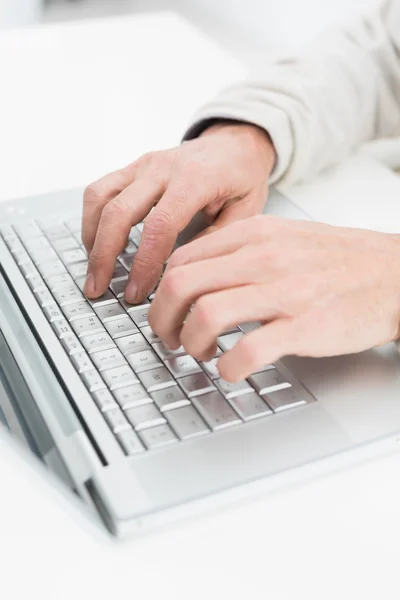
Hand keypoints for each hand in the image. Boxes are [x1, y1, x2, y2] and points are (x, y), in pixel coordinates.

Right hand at [82, 123, 275, 302]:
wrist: (234, 143)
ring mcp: (144, 165)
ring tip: (93, 271)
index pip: (159, 226)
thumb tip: (182, 272)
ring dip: (91, 238)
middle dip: (104, 256)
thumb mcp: (247, 212)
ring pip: (101, 198)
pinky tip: (95, 244)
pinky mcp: (133, 167)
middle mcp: (164, 168)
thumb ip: (216, 241)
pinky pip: (100, 189)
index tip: (137, 292)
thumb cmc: (242, 178)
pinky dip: (91, 219)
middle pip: (119, 212)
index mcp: (196, 179)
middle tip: (99, 289)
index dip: (144, 264)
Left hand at [148, 215, 399, 381]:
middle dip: (162, 321)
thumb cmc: (338, 260)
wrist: (394, 274)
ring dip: (190, 344)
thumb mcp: (284, 237)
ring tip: (200, 353)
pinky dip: (228, 368)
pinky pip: (247, 351)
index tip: (165, 310)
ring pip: (206, 316)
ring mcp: (284, 292)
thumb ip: (239, 251)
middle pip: (181, 286)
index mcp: (254, 234)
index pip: (180, 260)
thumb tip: (194, 274)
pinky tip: (231, 369)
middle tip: (169, 338)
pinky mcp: (304, 327)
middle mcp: (263, 258)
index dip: (161, 292)